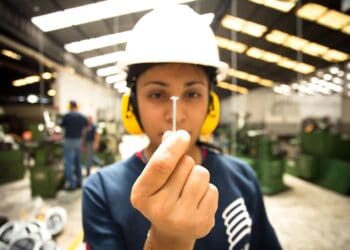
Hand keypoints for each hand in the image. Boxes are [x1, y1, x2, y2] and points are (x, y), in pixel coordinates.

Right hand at [130, 130, 218, 248]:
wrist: (171, 231)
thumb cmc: (162, 196)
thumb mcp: (154, 177)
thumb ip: (162, 156)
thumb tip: (173, 134)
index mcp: (141, 195)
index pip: (161, 164)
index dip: (174, 146)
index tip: (183, 135)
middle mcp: (160, 209)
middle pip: (185, 164)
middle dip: (186, 162)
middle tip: (179, 177)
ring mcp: (182, 219)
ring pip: (201, 174)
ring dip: (198, 175)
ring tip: (188, 189)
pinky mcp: (202, 224)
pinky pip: (212, 189)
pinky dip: (207, 190)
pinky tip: (197, 201)